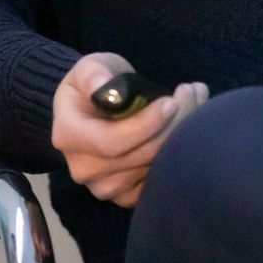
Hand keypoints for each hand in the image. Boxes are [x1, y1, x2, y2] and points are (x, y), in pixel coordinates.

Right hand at [52, 51, 208, 208]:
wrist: (96, 107)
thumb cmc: (95, 83)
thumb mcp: (90, 67)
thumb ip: (94, 75)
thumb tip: (103, 87)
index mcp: (68, 136)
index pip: (111, 142)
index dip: (145, 126)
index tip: (170, 102)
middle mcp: (83, 169)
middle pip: (138, 157)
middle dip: (172, 124)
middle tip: (191, 91)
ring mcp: (105, 186)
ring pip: (153, 168)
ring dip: (181, 135)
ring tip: (193, 100)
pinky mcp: (125, 195)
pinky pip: (157, 181)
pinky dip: (178, 155)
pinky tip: (188, 126)